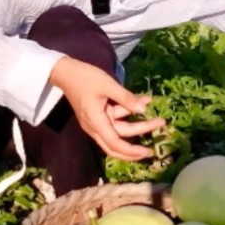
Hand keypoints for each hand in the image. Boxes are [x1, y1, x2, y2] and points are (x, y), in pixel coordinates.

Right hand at [49, 57, 164, 161]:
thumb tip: (144, 110)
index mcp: (96, 122)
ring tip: (158, 118)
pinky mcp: (99, 114)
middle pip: (117, 144)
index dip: (132, 151)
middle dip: (136, 148)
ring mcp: (97, 121)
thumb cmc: (85, 78)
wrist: (66, 72)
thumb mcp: (108, 85)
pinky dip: (129, 111)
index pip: (115, 144)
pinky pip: (117, 118)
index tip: (148, 152)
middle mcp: (96, 126)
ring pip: (120, 130)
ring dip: (138, 124)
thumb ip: (126, 98)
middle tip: (153, 149)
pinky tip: (144, 101)